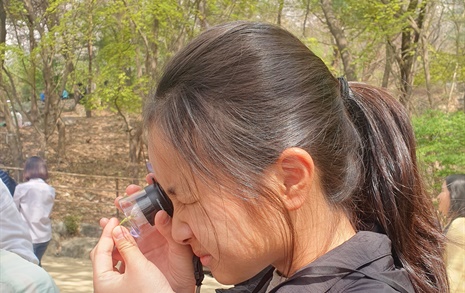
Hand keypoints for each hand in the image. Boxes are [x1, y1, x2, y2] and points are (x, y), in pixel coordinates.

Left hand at [90, 217, 173, 292]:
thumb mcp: (139, 266)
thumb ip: (127, 246)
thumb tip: (118, 230)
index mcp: (102, 282)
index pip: (99, 251)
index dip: (107, 232)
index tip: (114, 219)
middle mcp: (106, 287)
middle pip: (102, 256)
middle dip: (110, 239)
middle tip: (118, 224)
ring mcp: (116, 289)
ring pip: (112, 262)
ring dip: (119, 247)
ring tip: (126, 234)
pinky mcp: (127, 290)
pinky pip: (122, 269)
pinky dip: (125, 256)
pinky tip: (133, 250)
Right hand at [99, 174, 195, 292]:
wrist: (175, 292)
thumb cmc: (184, 273)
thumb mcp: (180, 251)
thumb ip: (171, 232)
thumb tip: (162, 214)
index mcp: (168, 228)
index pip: (160, 205)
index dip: (153, 192)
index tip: (149, 179)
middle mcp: (154, 233)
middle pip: (141, 211)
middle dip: (133, 199)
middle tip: (128, 193)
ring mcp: (142, 242)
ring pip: (129, 223)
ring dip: (121, 214)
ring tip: (116, 205)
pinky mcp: (132, 254)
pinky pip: (120, 240)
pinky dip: (112, 232)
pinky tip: (107, 226)